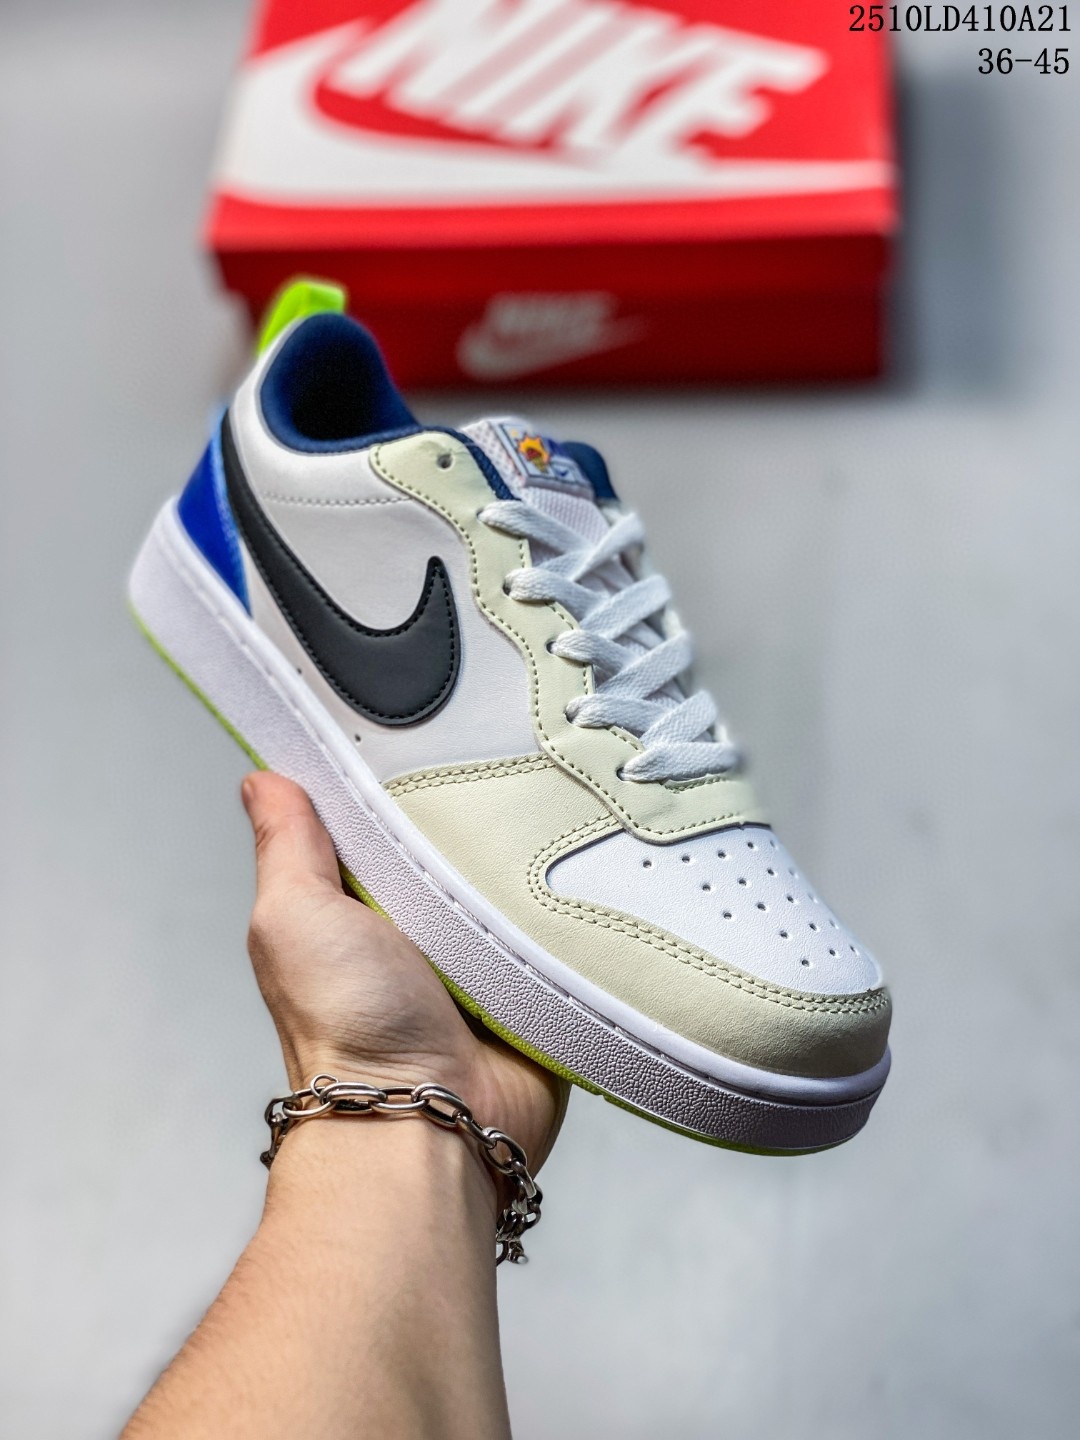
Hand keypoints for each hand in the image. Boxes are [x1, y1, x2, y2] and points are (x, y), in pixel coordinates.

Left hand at [240, 772, 568, 1180]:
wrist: (427, 1126)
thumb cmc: (347, 1033)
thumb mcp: (296, 917)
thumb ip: (287, 846)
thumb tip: (263, 780)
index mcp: (361, 909)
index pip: (387, 822)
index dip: (402, 779)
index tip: (427, 727)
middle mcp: (422, 934)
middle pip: (461, 848)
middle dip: (481, 817)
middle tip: (507, 769)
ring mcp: (484, 963)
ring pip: (520, 886)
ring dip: (533, 867)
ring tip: (552, 819)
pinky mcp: (537, 989)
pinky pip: (566, 935)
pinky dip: (574, 915)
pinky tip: (584, 879)